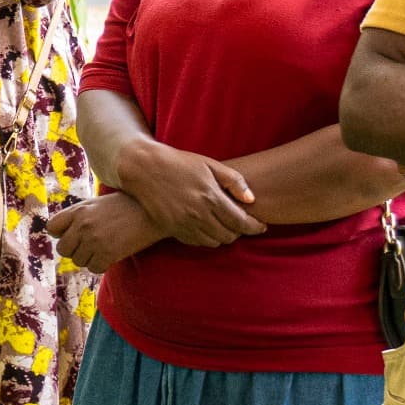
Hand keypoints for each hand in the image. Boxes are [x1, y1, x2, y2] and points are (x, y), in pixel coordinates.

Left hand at [45, 192, 161, 273]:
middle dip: (75, 249)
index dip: (61, 234)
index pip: (52, 228)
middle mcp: (82, 225)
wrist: (152, 210)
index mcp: (78, 210)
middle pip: (63, 249)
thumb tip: (58, 235)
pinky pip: (94, 268)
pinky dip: (101, 265)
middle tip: (91, 245)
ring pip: (78, 261)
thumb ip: (77, 216)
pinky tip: (111, 255)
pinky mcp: (108, 253)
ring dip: (89, 258)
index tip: (74, 234)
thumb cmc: (125, 206)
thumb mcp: (96, 204)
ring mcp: (94, 240)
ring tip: (104, 247)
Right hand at [112, 138, 265, 246]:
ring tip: (223, 225)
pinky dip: (205, 238)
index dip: (255, 227)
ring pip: (214, 242)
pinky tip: (206, 226)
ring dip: (222, 236)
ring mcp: (184, 224)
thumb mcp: (209, 164)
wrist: (143, 168)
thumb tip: (251, 199)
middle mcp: (199, 214)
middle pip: (229, 235)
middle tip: (240, 223)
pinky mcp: (172, 229)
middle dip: (239, 232)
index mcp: (211, 197)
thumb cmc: (179, 163)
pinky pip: (196, 242)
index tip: (261, 226)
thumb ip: (233, 181)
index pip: (241, 222)